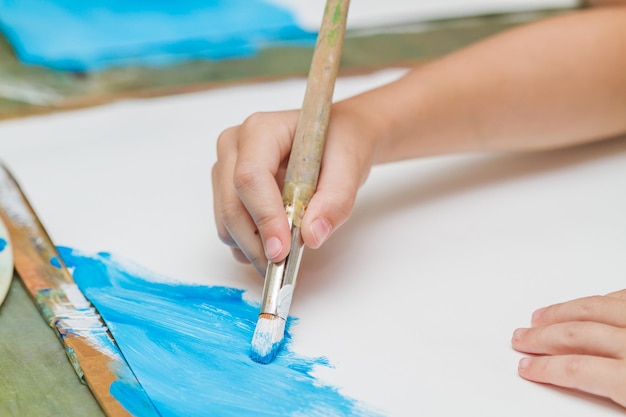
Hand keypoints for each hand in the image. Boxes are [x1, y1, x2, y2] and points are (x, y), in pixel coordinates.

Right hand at [211, 106, 376, 275]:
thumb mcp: (350, 167)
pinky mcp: (226, 191)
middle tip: (286, 267)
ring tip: (289, 250)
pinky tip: (278, 240)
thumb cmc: (340, 143)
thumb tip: (312, 236)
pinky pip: (230, 229)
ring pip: (226, 223)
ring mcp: (225, 170)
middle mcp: (234, 147)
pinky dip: (252, 245)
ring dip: (254, 248)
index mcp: (261, 130)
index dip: (265, 217)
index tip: (283, 250)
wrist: (336, 139)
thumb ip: (335, 201)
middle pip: (232, 206)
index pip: (250, 177)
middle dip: (257, 244)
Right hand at [512, 289, 625, 407]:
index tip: (528, 368)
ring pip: (595, 308)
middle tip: (522, 339)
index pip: (577, 369)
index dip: (546, 368)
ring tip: (541, 317)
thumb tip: (577, 385)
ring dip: (562, 312)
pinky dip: (597, 300)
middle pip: (578, 334)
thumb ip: (608, 402)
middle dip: (543, 337)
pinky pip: (620, 297)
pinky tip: (587, 305)